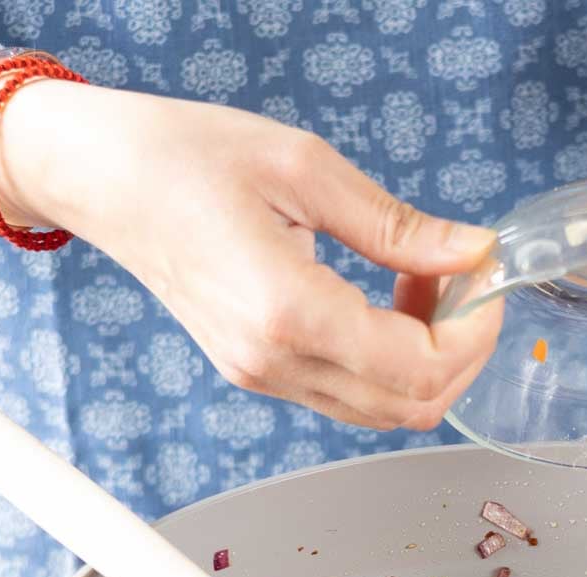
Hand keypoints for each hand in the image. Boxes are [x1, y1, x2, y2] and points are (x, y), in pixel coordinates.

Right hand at [0, 83, 500, 430]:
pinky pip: (348, 394)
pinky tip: (388, 301)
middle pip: (410, 408)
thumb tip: (475, 254)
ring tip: (425, 283)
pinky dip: (389, 362)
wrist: (100, 177)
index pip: (418, 369)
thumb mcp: (306, 168)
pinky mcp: (257, 371)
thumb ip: (399, 226)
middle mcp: (272, 362)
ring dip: (427, 360)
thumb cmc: (184, 156)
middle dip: (461, 352)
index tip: (486, 281)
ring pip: (382, 411)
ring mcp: (261, 376)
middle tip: (466, 280)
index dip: (474, 334)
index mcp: (286, 312)